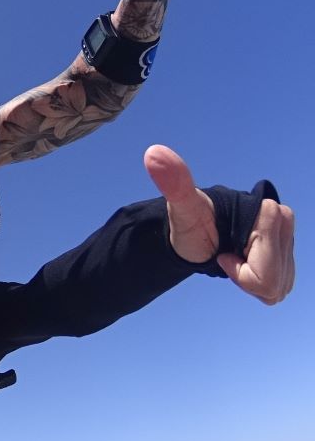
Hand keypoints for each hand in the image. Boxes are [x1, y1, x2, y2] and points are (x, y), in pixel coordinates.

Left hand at [145, 145, 294, 304]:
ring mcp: (287, 237)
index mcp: (266, 213)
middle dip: (246, 277)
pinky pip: (280, 286)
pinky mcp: (286, 252)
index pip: (264, 273)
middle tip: (225, 256)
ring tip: (233, 259)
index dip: (239, 271)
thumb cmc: (187, 220)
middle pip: (274, 281)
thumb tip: (153, 153)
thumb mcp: (180, 206)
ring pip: (279, 286)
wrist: (191, 229)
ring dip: (252, 280)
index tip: (222, 253)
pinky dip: (259, 282)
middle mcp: (283, 221)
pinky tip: (242, 264)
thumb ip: (173, 182)